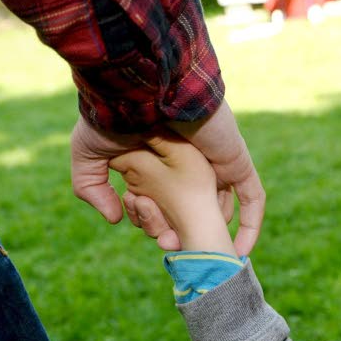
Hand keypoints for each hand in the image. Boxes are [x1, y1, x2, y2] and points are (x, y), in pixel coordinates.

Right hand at [70, 100, 264, 253]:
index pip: (166, 205)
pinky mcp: (235, 159)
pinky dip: (250, 223)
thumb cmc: (110, 114)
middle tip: (172, 247)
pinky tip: (241, 251)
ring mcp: (216, 160)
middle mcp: (191, 163)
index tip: (156, 239)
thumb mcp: (87, 155)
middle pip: (195, 212)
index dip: (160, 227)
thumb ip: (92, 189)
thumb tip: (115, 219)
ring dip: (213, 235)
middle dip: (183, 235)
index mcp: (159, 162)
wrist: (139, 86)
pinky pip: (252, 196)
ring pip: (221, 209)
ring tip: (200, 253)